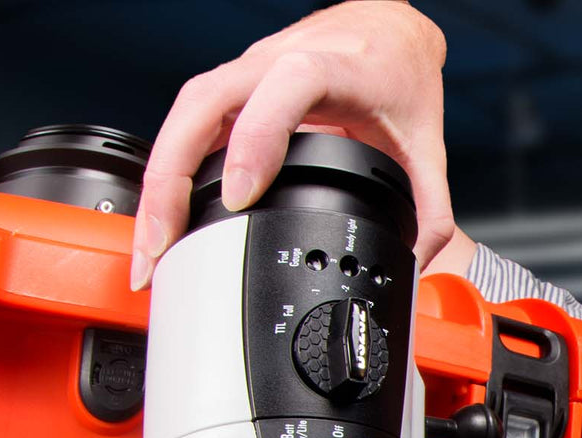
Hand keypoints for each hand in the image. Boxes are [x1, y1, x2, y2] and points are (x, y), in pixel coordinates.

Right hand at [131, 1, 451, 288]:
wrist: (386, 30)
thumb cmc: (399, 75)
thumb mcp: (427, 144)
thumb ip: (430, 208)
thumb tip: (417, 262)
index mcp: (334, 68)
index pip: (286, 87)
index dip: (256, 137)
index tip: (238, 195)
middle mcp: (279, 61)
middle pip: (206, 104)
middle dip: (174, 176)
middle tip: (163, 243)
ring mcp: (248, 72)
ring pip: (185, 114)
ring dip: (158, 180)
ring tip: (151, 245)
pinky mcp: (233, 90)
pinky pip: (189, 124)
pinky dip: (169, 170)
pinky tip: (164, 216)